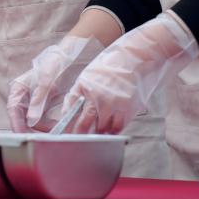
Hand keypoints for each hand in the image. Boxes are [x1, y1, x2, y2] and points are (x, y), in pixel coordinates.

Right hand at [7, 35, 104, 131]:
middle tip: (42, 139)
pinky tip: (57, 126)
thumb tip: (31, 120)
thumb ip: (38, 101)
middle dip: (31, 129)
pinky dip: (48, 125)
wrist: (66, 58)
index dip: (16, 124)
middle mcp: (23, 97)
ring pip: (32, 121)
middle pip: (21, 118)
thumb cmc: (53, 65)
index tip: (23, 136)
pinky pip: (42, 119)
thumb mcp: (46, 82)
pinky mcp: (42, 105)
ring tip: (54, 132)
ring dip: (42, 129)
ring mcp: (32, 102)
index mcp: (18, 89)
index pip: (13, 110)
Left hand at [64, 12, 197, 134]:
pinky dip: (114, 130)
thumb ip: (79, 93)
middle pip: (85, 124)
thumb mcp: (88, 75)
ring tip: (98, 132)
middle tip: (79, 141)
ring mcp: (113, 103)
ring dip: (99, 132)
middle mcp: (97, 96)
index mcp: (84, 86)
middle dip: (80, 135)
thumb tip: (68, 111)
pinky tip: (111, 129)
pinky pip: (118, 126)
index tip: (63, 134)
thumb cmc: (110, 66)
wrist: (134, 57)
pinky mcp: (127, 107)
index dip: (66, 124)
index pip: (70, 110)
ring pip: (102, 128)